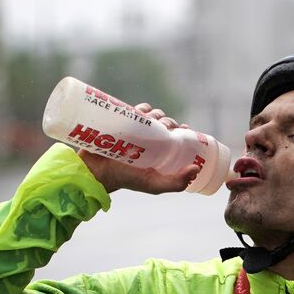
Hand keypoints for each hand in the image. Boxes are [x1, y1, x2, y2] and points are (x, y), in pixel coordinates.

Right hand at [77, 104, 201, 194]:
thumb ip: (176, 183)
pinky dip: (142, 108)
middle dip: (169, 122)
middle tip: (166, 127)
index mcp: (160, 155)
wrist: (97, 171)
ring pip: (153, 115)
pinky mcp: (124, 123)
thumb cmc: (126, 180)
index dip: (184, 132)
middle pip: (166, 124)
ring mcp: (137, 132)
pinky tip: (142, 112)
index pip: (177, 138)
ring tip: (152, 120)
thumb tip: (196, 169)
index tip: (185, 130)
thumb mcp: (154, 185)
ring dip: (157, 114)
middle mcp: (150, 143)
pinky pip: (137, 109)